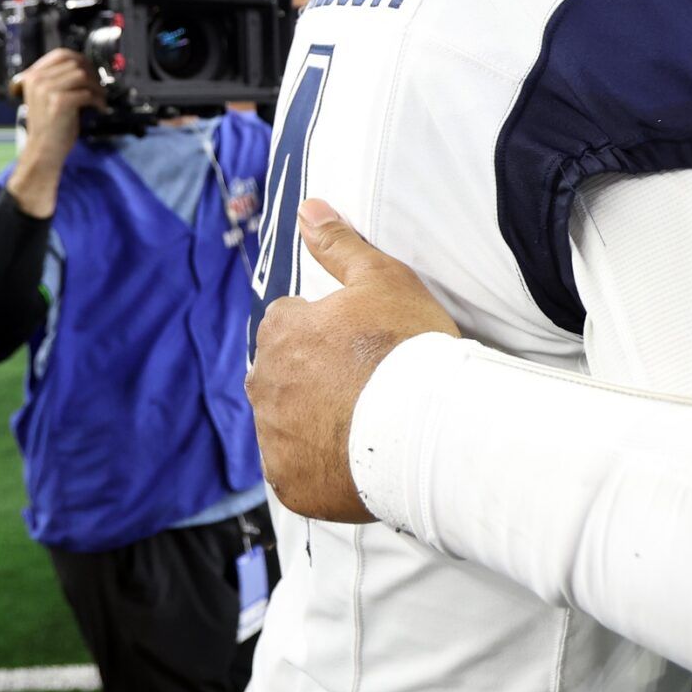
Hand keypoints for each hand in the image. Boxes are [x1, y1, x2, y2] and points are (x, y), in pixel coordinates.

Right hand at [6, 50, 104, 217]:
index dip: (81, 59)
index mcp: (32, 76)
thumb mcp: (47, 96)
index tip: (92, 70)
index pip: (60, 54)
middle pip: (75, 63)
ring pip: (82, 75)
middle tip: (99, 88)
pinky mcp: (59, 102)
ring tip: (100, 99)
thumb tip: (84, 66)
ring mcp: (47, 90)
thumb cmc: (49, 125)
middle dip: (93, 74)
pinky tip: (99, 108)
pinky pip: (87, 92)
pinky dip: (98, 100)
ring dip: (96, 87)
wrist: (43, 149)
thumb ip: (59, 80)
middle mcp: (37, 80)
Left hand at [247, 199, 459, 522]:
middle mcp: (265, 385)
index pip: (291, 324)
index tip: (363, 345)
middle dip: (316, 379)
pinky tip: (360, 458)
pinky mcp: (291, 483)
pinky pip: (300, 472)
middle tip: (369, 386)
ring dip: (318, 422)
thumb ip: (340, 244)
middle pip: (286, 377)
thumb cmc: (408, 348)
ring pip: (290, 425)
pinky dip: (323, 467)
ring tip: (369, 424)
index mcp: (281, 333)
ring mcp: (275, 439)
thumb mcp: (383, 279)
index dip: (330, 333)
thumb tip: (309, 208)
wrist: (427, 426)